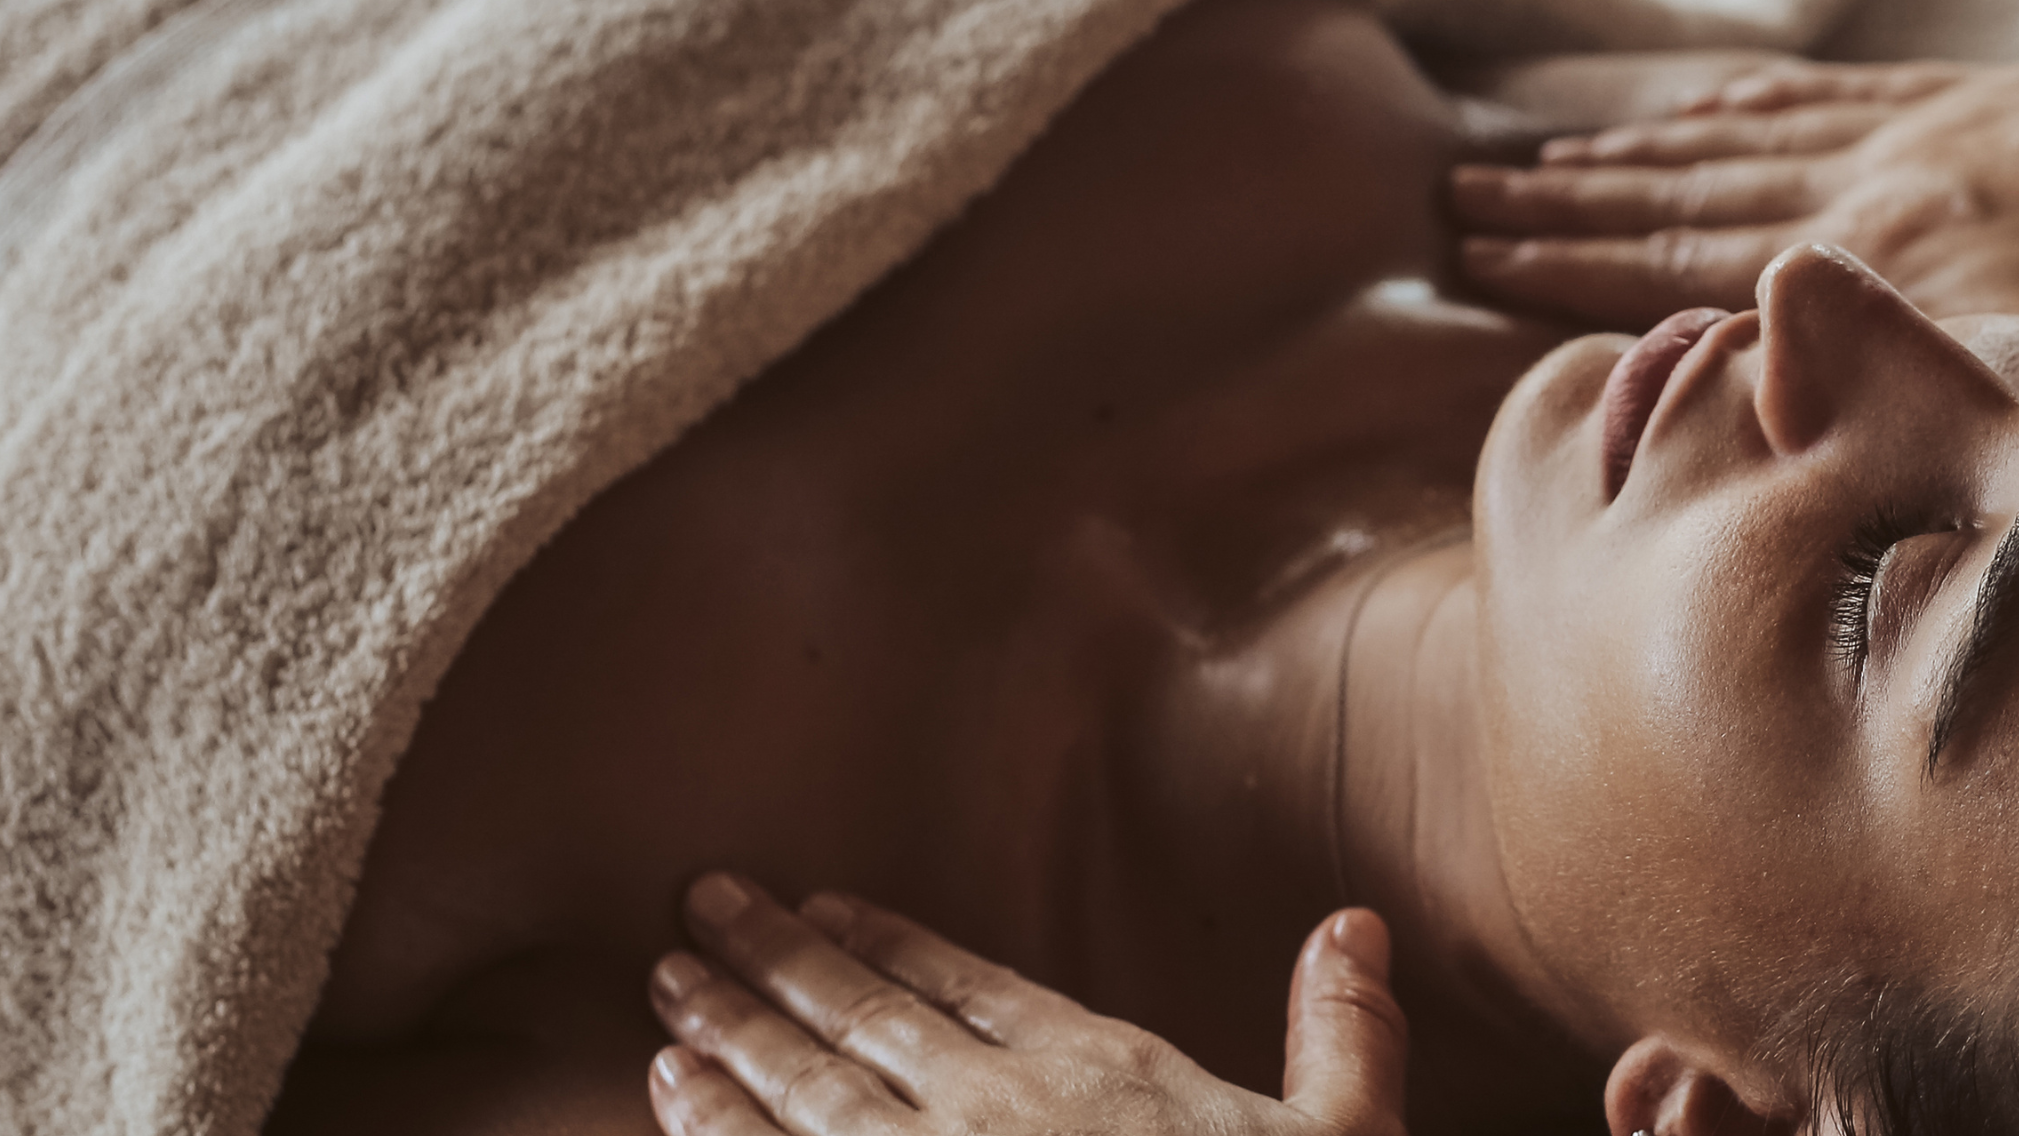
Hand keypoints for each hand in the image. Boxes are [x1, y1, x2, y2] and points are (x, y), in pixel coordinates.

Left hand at [645, 874, 1404, 1135]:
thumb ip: (1345, 1035)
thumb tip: (1354, 924)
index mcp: (1102, 1073)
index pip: (973, 986)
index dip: (892, 942)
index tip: (823, 904)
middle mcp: (1001, 1112)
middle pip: (867, 1019)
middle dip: (775, 961)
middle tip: (697, 906)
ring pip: (807, 1088)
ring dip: (728, 1030)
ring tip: (664, 985)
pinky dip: (716, 1129)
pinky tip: (670, 1093)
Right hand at [1447, 47, 2018, 353]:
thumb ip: (1915, 388)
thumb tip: (1790, 422)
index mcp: (1877, 264)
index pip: (1688, 265)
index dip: (1574, 267)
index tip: (1473, 259)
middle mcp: (1868, 186)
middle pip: (1681, 196)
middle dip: (1560, 207)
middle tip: (1451, 204)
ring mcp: (1908, 131)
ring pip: (1731, 138)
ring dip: (1623, 152)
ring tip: (1532, 153)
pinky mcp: (1955, 96)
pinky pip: (1818, 95)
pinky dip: (1737, 100)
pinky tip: (1693, 98)